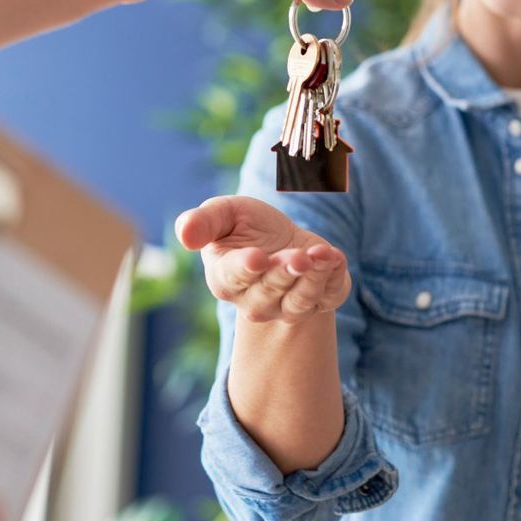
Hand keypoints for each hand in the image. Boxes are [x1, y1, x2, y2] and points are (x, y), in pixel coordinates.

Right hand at [177, 195, 350, 322]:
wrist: (284, 240)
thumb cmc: (246, 226)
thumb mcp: (225, 213)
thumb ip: (203, 222)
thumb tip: (184, 234)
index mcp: (226, 278)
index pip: (234, 277)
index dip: (245, 268)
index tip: (258, 258)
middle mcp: (255, 300)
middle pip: (270, 291)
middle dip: (285, 272)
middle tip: (298, 256)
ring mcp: (288, 306)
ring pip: (299, 300)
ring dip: (313, 278)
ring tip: (322, 254)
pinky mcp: (319, 300)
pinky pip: (328, 296)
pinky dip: (335, 278)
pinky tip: (336, 257)